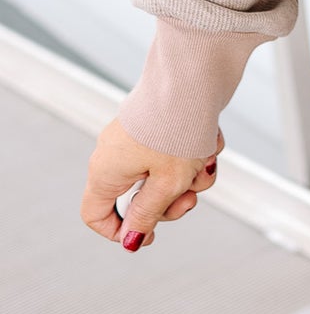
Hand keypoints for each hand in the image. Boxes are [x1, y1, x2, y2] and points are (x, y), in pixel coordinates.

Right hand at [80, 117, 225, 249]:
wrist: (196, 72)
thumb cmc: (177, 127)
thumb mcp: (166, 183)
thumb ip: (148, 216)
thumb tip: (133, 241)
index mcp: (106, 170)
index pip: (95, 214)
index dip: (121, 231)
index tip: (150, 235)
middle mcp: (116, 152)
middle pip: (139, 197)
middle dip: (170, 201)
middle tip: (191, 197)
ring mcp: (139, 136)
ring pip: (165, 174)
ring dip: (191, 175)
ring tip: (207, 158)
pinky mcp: (161, 122)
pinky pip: (177, 152)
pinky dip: (195, 152)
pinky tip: (211, 140)